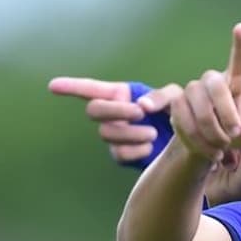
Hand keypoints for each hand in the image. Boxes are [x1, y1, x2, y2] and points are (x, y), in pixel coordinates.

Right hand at [48, 77, 180, 162]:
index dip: (71, 87)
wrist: (188, 140)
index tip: (52, 86)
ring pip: (106, 133)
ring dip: (130, 133)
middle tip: (139, 113)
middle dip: (116, 111)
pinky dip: (135, 150)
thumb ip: (161, 96)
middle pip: (94, 110)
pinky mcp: (123, 154)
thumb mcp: (175, 97)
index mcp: (120, 94)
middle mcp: (112, 114)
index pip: (90, 89)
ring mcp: (115, 135)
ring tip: (152, 133)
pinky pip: (119, 153)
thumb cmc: (179, 112)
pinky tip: (149, 147)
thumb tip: (141, 105)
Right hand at [171, 23, 240, 200]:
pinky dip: (192, 131)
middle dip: (229, 106)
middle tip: (236, 136)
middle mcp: (239, 106)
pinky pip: (182, 108)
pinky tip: (208, 154)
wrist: (219, 194)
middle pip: (232, 80)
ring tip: (223, 152)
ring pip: (202, 90)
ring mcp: (212, 107)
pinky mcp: (189, 115)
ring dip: (211, 122)